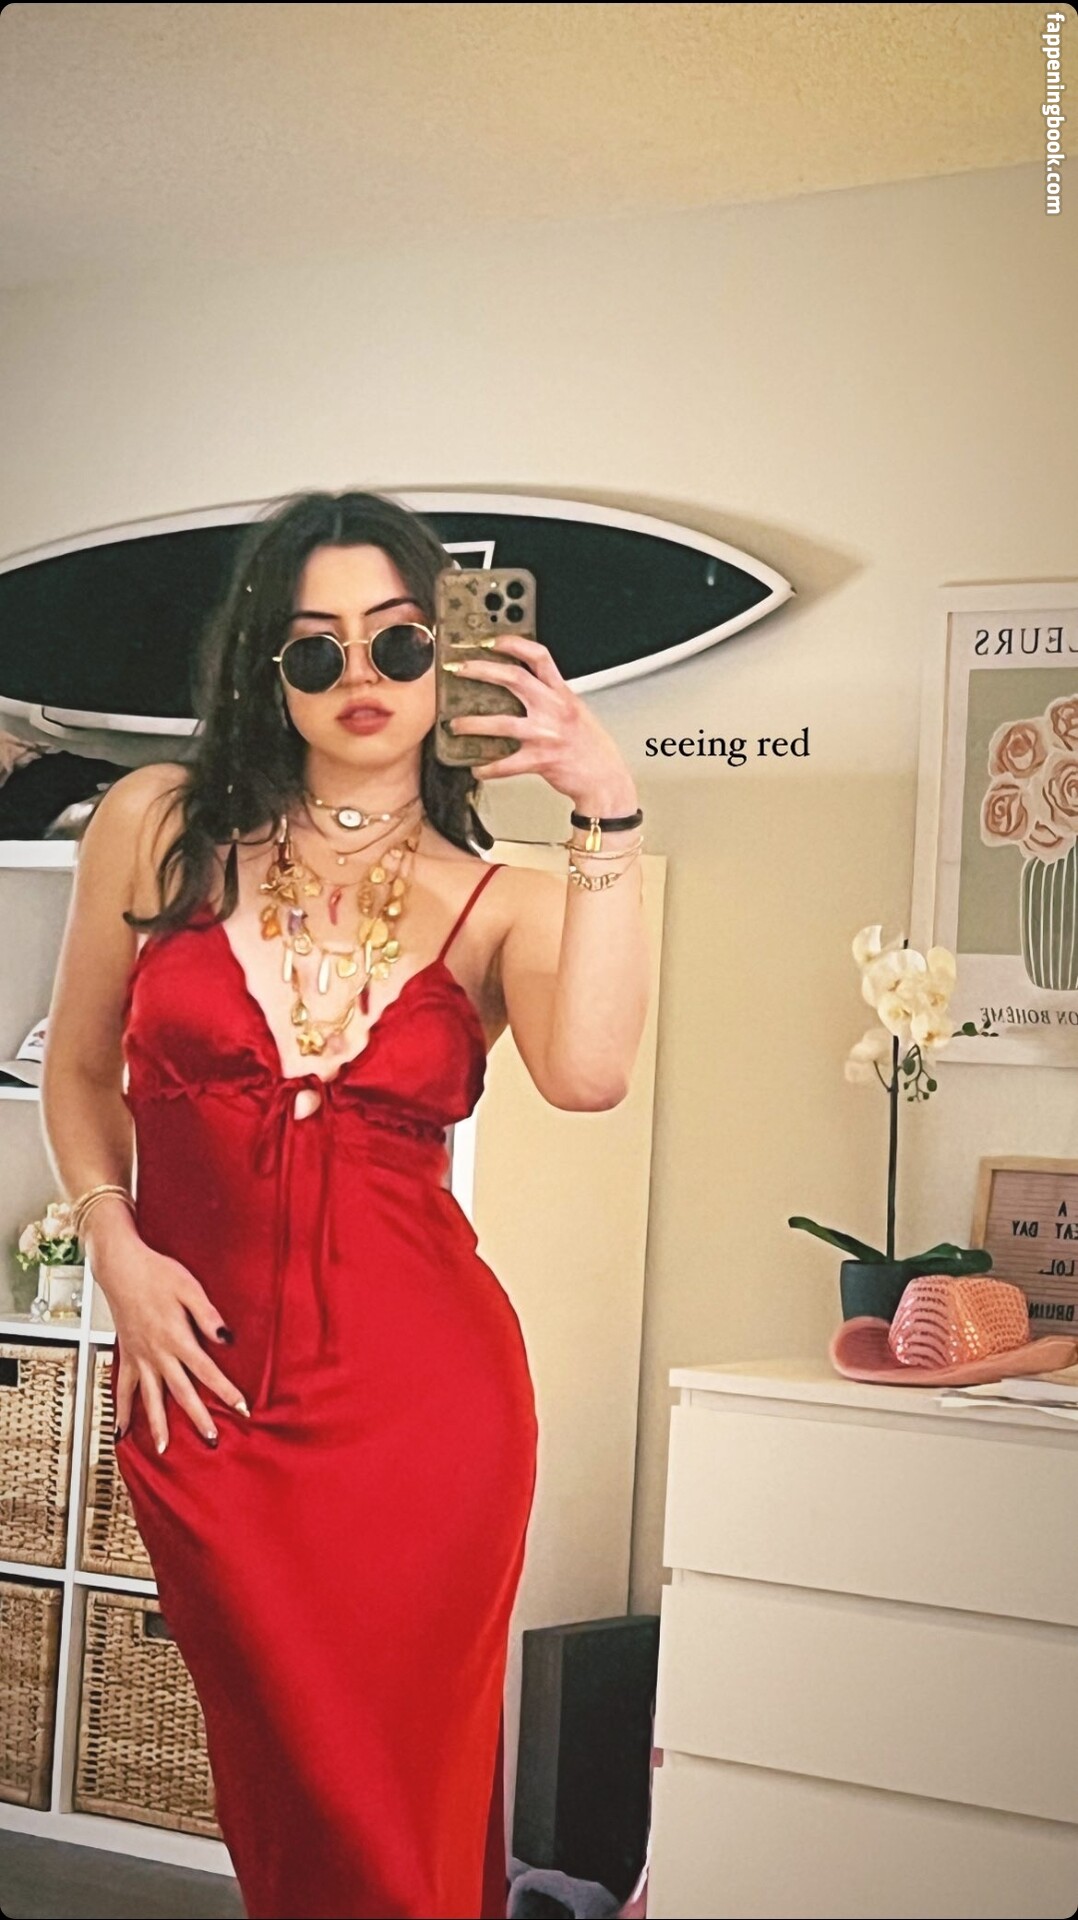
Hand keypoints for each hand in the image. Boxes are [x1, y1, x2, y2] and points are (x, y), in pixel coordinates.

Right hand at [100, 1229, 249, 1451]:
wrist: (122, 1267)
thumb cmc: (156, 1273)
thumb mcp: (189, 1288)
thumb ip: (208, 1315)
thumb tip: (227, 1338)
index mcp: (177, 1338)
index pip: (207, 1371)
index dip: (225, 1391)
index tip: (241, 1408)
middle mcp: (157, 1353)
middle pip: (181, 1392)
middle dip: (198, 1417)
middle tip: (211, 1439)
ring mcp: (140, 1357)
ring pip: (150, 1398)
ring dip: (157, 1425)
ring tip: (163, 1449)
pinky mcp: (126, 1355)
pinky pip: (122, 1388)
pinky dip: (122, 1411)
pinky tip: (121, 1430)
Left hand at [443, 635, 636, 810]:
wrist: (604, 778)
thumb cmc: (590, 746)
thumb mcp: (576, 710)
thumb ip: (552, 696)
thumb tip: (521, 685)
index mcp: (562, 694)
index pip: (539, 657)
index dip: (514, 644)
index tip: (491, 641)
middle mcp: (554, 709)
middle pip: (513, 678)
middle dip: (481, 670)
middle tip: (459, 669)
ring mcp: (546, 734)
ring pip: (502, 722)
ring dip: (473, 723)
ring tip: (455, 724)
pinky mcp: (540, 761)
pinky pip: (506, 764)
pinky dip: (488, 767)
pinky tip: (477, 768)